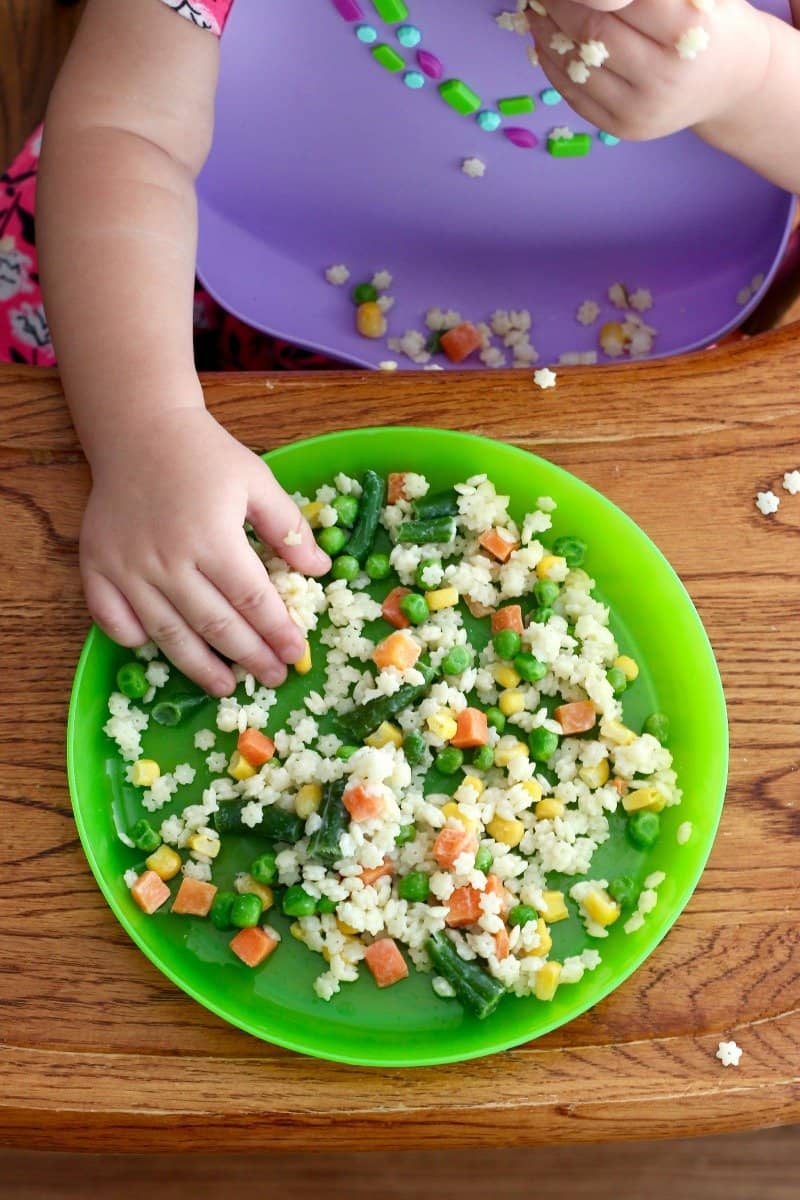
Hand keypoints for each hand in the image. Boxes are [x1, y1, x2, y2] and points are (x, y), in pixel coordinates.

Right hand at [80, 407, 330, 695]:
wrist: (138, 429)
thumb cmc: (204, 455)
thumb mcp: (256, 480)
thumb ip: (288, 527)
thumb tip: (320, 569)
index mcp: (212, 537)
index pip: (252, 600)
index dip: (277, 632)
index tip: (296, 653)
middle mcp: (168, 560)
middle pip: (215, 625)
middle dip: (248, 657)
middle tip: (271, 678)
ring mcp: (128, 567)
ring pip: (167, 633)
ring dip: (199, 666)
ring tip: (225, 686)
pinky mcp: (96, 567)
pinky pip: (113, 618)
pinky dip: (135, 639)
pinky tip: (160, 650)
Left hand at [528, 0, 770, 140]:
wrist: (732, 81)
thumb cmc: (712, 20)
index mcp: (686, 29)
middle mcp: (664, 75)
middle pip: (592, 30)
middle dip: (558, 3)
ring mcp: (641, 108)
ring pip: (577, 65)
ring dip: (546, 33)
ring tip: (535, 9)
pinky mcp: (624, 127)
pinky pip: (575, 93)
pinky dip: (552, 63)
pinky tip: (544, 39)